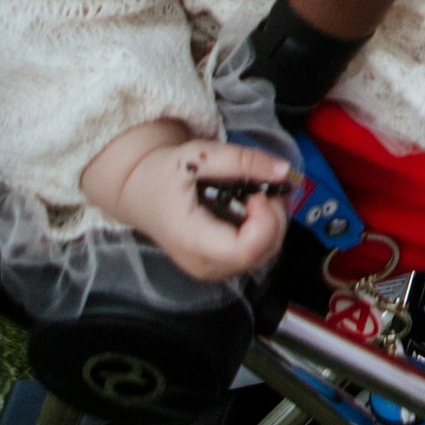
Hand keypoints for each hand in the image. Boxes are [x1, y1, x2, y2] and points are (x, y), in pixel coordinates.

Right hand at [101, 127, 290, 284]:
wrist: (140, 192)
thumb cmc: (163, 174)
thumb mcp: (199, 155)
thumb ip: (243, 160)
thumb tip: (284, 170)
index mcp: (192, 240)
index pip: (246, 249)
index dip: (265, 220)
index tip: (257, 194)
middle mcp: (204, 264)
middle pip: (263, 252)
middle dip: (273, 216)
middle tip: (259, 188)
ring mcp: (213, 270)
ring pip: (266, 253)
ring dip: (272, 221)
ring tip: (251, 196)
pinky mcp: (221, 266)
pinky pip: (258, 253)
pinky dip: (264, 229)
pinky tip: (248, 210)